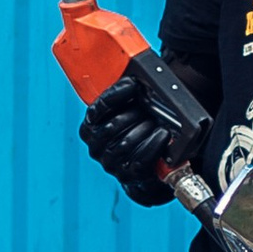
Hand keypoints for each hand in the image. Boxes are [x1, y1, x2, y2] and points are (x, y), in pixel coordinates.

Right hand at [80, 79, 181, 205]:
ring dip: (145, 129)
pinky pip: (140, 159)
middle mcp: (96, 147)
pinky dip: (153, 145)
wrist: (142, 167)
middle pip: (112, 126)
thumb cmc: (133, 132)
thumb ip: (124, 98)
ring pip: (125, 143)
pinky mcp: (127, 175)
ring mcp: (110, 163)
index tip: (133, 84)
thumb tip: (140, 76)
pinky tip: (162, 135)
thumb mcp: (123, 113)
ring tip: (158, 121)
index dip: (115, 95)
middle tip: (150, 106)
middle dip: (134, 113)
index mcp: (89, 128)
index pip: (97, 109)